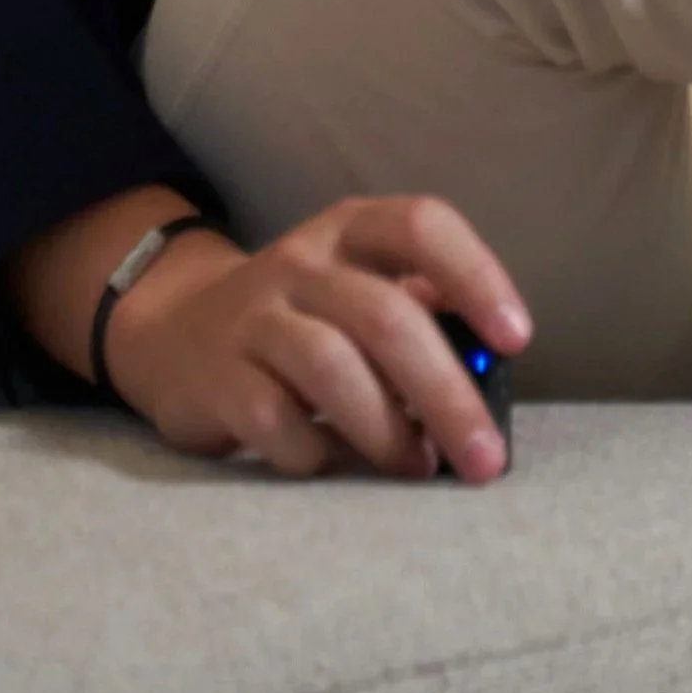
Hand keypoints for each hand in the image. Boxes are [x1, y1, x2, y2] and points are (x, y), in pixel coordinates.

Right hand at [15, 191, 529, 482]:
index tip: (516, 340)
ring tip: (417, 467)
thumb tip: (492, 368)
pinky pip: (276, 420)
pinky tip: (337, 467)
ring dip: (388, 430)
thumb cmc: (304, 319)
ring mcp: (253, 317)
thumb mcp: (360, 290)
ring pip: (331, 367)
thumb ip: (424, 315)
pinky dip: (319, 454)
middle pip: (386, 317)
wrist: (175, 332)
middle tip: (485, 458)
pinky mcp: (216, 377)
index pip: (422, 225)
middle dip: (447, 394)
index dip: (476, 276)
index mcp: (351, 229)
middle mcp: (301, 262)